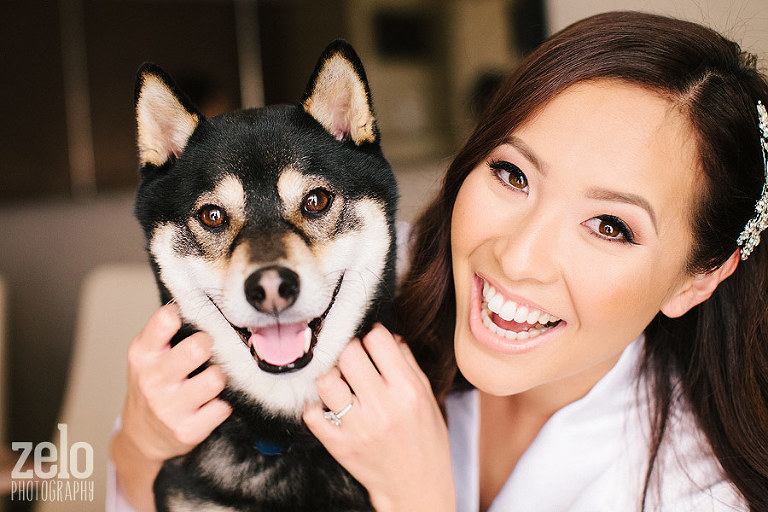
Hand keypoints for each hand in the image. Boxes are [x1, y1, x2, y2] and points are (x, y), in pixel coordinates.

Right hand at [111, 304, 230, 510]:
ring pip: (216, 378)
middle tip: (209, 349)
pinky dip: (223, 403)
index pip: (166, 319)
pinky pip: (223, 407)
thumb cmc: (153, 384)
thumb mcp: (148, 354)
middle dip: (210, 344)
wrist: (142, 436)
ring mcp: (170, 408)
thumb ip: (167, 331)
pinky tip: (212, 401)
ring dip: (220, 375)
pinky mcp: (188, 430)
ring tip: (212, 377)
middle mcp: (153, 380)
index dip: (184, 314)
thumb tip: (205, 301)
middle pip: (198, 348)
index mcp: (142, 354)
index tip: (189, 318)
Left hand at [303, 324, 455, 511]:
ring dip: (330, 374)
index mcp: (408, 391)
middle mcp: (383, 407)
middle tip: (353, 359)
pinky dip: (315, 405)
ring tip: (340, 380)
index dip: (373, 335)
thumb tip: (388, 336)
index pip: (378, 340)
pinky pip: (311, 414)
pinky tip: (329, 405)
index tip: (373, 343)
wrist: (417, 487)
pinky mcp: (339, 445)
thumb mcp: (427, 397)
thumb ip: (408, 363)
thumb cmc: (426, 440)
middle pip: (348, 354)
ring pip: (326, 381)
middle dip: (349, 349)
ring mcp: (358, 427)